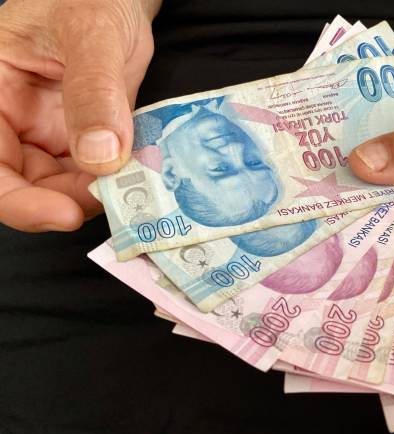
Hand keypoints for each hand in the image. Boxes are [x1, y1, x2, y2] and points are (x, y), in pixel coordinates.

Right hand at [0, 0, 158, 231]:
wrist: (122, 2)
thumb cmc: (95, 0)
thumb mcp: (92, 34)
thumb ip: (93, 92)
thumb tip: (100, 155)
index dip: (18, 201)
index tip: (64, 214)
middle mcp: (15, 121)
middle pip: (25, 185)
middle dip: (68, 202)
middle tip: (116, 202)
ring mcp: (49, 134)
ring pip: (62, 187)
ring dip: (97, 195)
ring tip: (135, 184)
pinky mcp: (83, 141)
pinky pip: (93, 175)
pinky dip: (115, 183)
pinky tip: (139, 174)